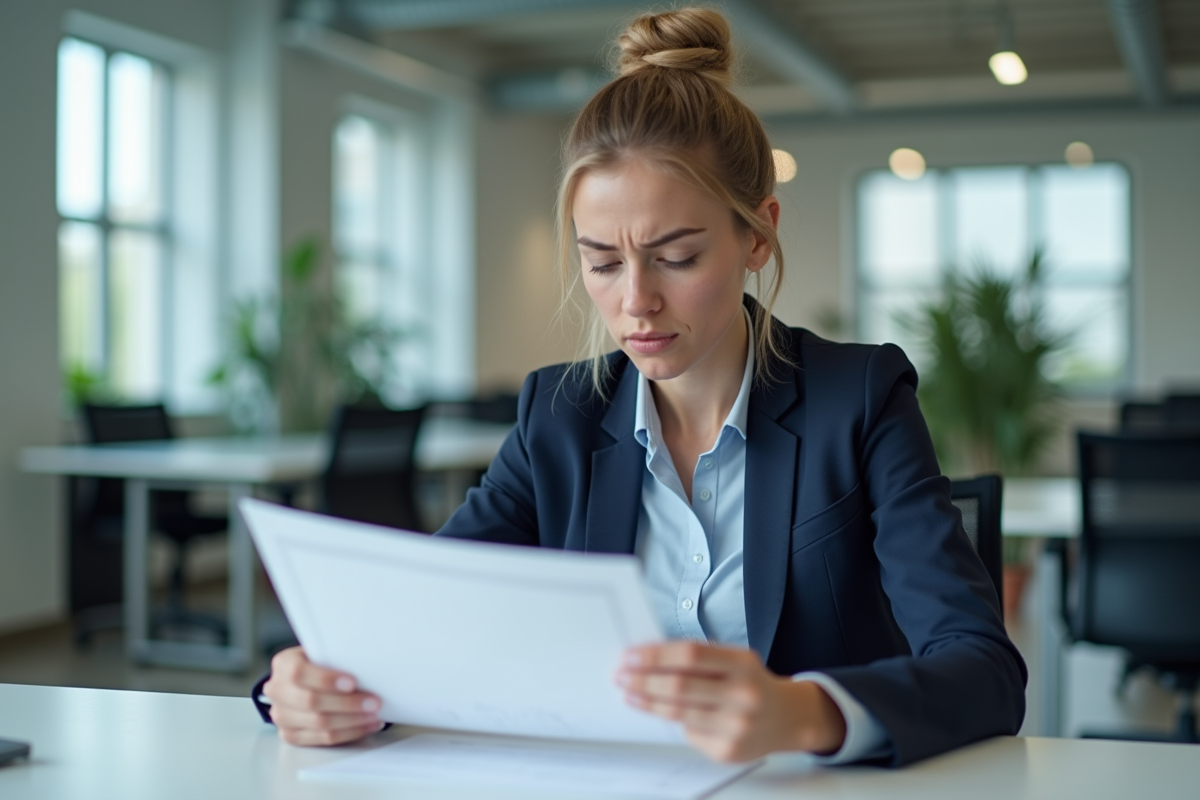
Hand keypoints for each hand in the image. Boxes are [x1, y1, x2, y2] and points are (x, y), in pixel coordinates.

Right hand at [262, 646, 384, 745]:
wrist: (306, 680)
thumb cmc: (321, 663)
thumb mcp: (324, 651)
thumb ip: (336, 657)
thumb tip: (366, 666)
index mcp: (284, 664)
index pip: (299, 673)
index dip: (326, 679)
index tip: (352, 682)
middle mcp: (277, 691)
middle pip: (311, 702)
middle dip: (347, 704)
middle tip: (374, 702)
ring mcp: (281, 716)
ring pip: (319, 724)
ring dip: (352, 721)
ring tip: (374, 715)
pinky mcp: (290, 735)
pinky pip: (323, 739)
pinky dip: (349, 733)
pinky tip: (366, 725)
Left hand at [615, 641, 846, 761]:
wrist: (788, 719)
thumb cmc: (752, 683)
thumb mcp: (736, 659)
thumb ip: (699, 658)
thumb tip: (649, 657)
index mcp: (743, 664)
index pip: (690, 656)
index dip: (655, 656)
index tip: (630, 656)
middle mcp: (743, 696)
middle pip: (679, 687)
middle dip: (643, 681)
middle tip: (621, 676)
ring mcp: (736, 726)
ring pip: (678, 713)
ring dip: (647, 702)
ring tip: (629, 693)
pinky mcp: (728, 750)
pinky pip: (688, 733)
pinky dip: (672, 720)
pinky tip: (662, 711)